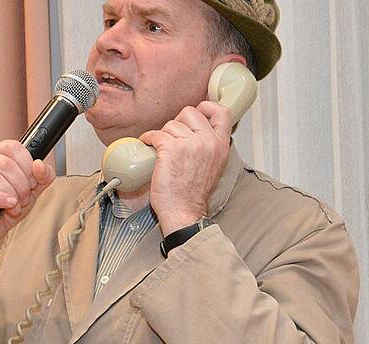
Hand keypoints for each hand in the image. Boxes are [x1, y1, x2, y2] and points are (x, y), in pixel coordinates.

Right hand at [0, 140, 55, 251]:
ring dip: (10, 193)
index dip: (27, 165)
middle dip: (20, 184)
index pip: (12, 147)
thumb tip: (40, 165)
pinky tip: (7, 204)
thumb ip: (43, 178)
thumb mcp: (31, 192)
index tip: (33, 181)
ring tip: (15, 206)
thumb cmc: (6, 208)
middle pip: (4, 163)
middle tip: (24, 198)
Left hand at [140, 101, 231, 235]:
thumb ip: (208, 146)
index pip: (222, 112)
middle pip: (190, 112)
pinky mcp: (170, 149)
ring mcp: (189, 144)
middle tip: (172, 136)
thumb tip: (196, 131)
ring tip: (160, 149)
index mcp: (221, 145)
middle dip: (177, 122)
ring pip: (170, 124)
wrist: (184, 211)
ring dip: (162, 135)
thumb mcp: (213, 165)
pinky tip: (147, 146)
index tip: (195, 114)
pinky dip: (147, 139)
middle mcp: (208, 141)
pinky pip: (155, 134)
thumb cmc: (193, 193)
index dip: (206, 107)